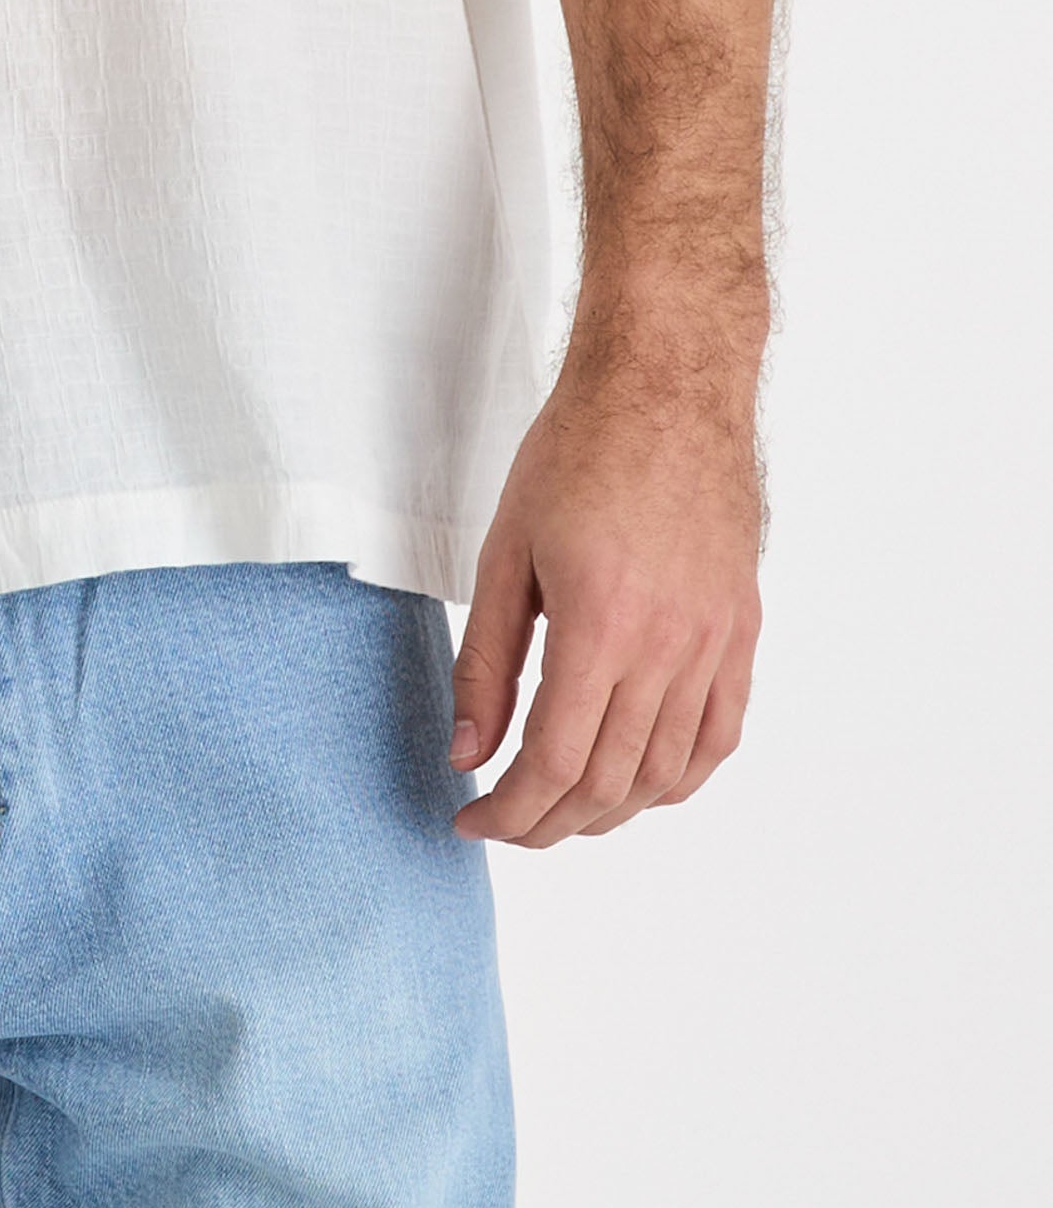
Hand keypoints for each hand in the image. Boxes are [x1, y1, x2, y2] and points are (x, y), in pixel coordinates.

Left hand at [449, 287, 765, 847]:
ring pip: (667, 771)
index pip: (556, 763)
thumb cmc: (577, 453)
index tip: (471, 818)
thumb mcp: (504, 552)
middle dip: (550, 821)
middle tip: (505, 822)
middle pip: (611, 781)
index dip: (510, 810)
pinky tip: (638, 784)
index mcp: (602, 624)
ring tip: (560, 810)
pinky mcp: (741, 629)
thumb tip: (466, 752)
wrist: (666, 386)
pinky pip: (720, 735)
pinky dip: (678, 778)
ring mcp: (716, 641)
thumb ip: (484, 662)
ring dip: (611, 810)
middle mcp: (670, 645)